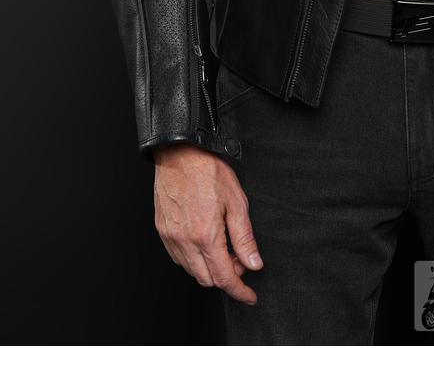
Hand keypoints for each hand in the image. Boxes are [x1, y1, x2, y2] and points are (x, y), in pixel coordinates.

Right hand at [153, 144, 262, 304]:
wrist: (180, 154)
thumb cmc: (209, 172)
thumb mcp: (237, 203)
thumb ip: (244, 238)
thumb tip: (253, 263)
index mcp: (206, 236)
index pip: (224, 277)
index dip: (239, 291)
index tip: (249, 295)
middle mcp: (184, 241)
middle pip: (207, 279)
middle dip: (227, 277)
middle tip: (240, 260)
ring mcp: (170, 237)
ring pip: (191, 270)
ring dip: (210, 268)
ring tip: (224, 248)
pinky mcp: (162, 231)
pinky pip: (179, 258)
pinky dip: (194, 259)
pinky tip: (206, 244)